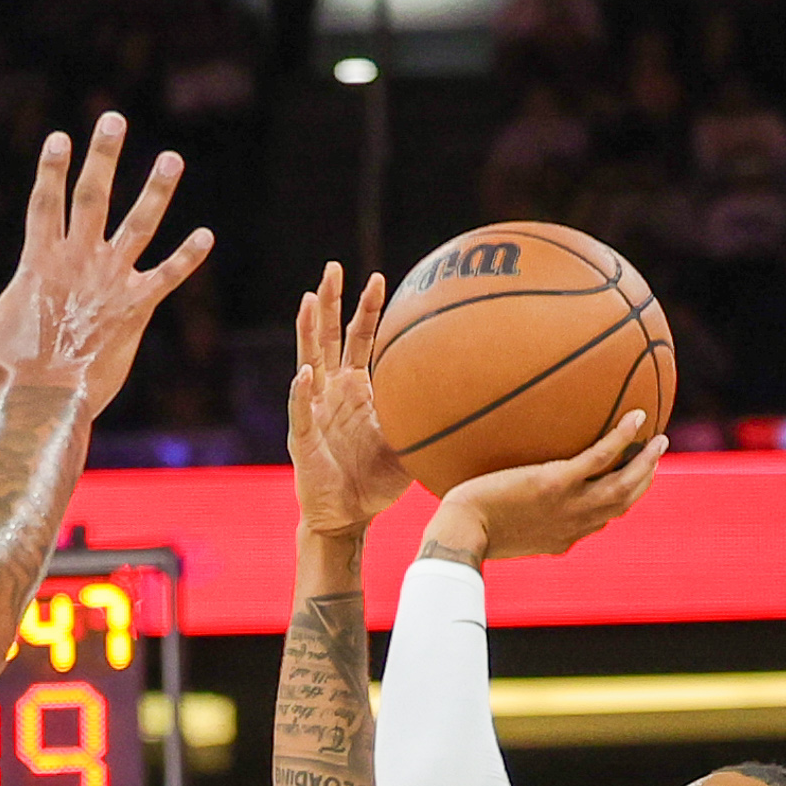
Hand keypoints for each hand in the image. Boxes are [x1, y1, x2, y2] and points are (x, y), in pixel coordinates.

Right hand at [0, 112, 214, 419]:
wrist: (47, 403)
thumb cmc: (7, 370)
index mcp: (40, 261)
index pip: (45, 202)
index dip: (52, 168)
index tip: (60, 137)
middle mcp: (79, 261)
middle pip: (93, 196)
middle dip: (103, 155)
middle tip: (113, 119)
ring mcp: (111, 281)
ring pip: (139, 225)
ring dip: (156, 190)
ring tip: (171, 158)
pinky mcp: (136, 307)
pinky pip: (168, 277)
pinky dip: (188, 257)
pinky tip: (206, 236)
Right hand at [287, 262, 408, 536]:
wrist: (348, 518)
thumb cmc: (377, 481)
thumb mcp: (414, 443)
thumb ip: (434, 419)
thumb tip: (484, 403)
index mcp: (355, 387)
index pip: (360, 338)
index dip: (367, 308)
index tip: (380, 278)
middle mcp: (331, 391)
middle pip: (327, 336)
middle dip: (328, 301)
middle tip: (332, 267)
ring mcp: (314, 411)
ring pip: (308, 361)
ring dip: (307, 331)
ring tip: (308, 301)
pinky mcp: (302, 438)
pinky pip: (301, 411)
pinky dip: (302, 393)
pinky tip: (304, 375)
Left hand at [418, 411, 662, 562]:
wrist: (461, 533)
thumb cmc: (469, 530)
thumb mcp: (501, 531)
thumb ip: (518, 519)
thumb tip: (513, 500)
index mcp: (563, 536)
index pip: (603, 519)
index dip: (622, 500)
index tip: (631, 483)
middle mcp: (574, 524)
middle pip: (624, 501)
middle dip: (645, 479)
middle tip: (656, 456)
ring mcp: (569, 503)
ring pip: (624, 483)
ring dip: (647, 461)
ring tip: (659, 438)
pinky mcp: (556, 483)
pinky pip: (601, 456)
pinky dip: (623, 436)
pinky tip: (636, 416)